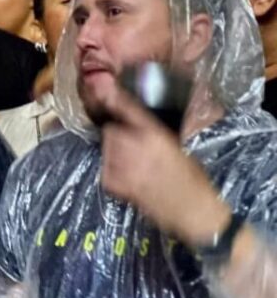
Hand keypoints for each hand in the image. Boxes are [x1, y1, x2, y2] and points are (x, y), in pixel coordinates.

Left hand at [97, 86, 230, 245]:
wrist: (193, 211)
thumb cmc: (193, 178)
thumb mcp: (177, 147)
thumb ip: (156, 134)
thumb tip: (139, 126)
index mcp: (156, 135)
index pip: (128, 110)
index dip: (113, 97)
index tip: (102, 86)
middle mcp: (136, 146)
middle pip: (111, 130)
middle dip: (117, 135)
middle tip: (130, 146)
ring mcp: (123, 165)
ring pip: (106, 149)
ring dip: (114, 153)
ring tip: (132, 164)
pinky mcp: (115, 183)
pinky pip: (106, 170)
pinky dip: (113, 173)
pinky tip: (130, 180)